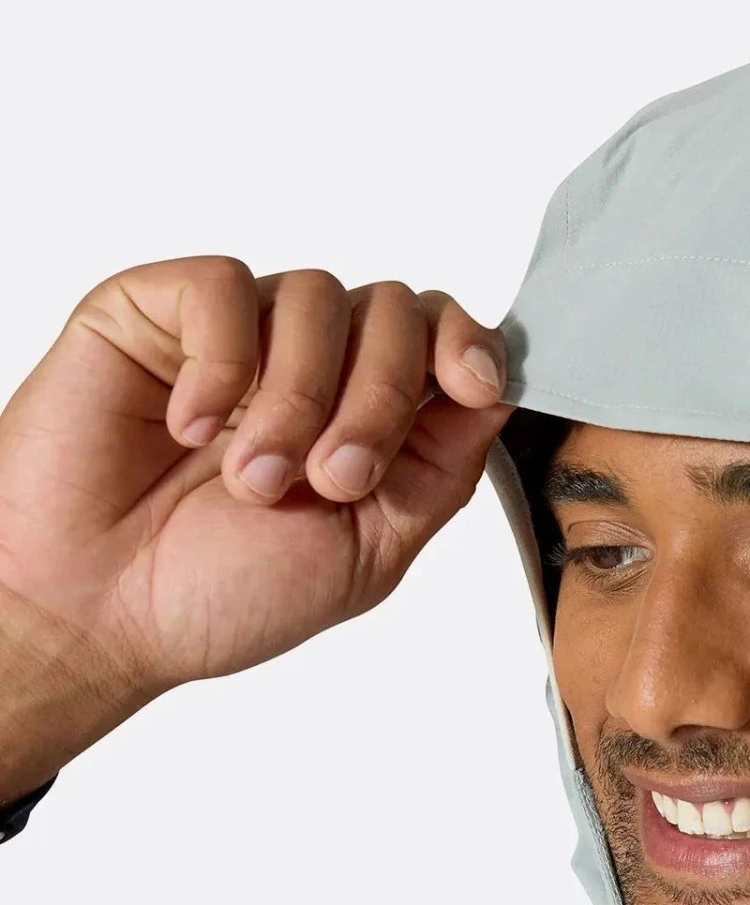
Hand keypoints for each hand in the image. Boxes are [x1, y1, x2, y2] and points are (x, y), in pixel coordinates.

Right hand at [0, 256, 510, 783]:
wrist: (95, 616)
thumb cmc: (215, 595)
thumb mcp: (368, 551)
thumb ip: (440, 468)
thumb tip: (500, 388)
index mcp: (365, 418)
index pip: (441, 337)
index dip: (469, 345)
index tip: (472, 384)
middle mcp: (306, 366)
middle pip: (394, 310)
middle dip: (382, 397)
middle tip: (334, 480)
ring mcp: (233, 335)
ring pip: (318, 295)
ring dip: (300, 398)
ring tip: (253, 478)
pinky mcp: (156, 311)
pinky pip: (226, 287)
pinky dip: (223, 364)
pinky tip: (193, 430)